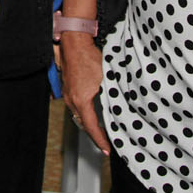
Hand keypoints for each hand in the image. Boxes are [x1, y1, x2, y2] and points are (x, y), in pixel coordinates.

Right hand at [59, 32, 108, 153]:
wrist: (74, 43)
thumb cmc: (88, 58)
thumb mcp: (106, 78)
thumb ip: (114, 93)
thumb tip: (125, 104)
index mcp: (82, 101)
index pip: (91, 127)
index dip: (100, 141)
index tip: (107, 150)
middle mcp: (72, 100)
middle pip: (83, 124)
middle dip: (94, 134)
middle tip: (106, 143)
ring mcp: (68, 94)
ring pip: (78, 115)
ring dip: (89, 123)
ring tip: (101, 129)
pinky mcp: (67, 87)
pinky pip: (75, 106)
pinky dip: (84, 112)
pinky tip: (91, 111)